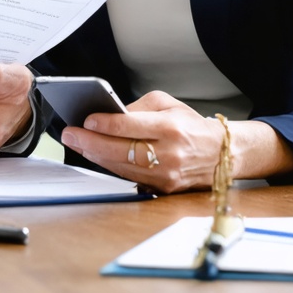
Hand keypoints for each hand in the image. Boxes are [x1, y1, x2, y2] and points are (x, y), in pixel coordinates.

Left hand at [59, 91, 223, 192]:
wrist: (222, 153)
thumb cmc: (191, 125)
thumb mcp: (167, 104)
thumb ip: (137, 107)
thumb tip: (108, 114)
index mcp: (171, 128)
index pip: (129, 126)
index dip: (104, 124)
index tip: (85, 119)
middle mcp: (169, 153)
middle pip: (120, 150)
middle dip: (90, 142)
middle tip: (70, 134)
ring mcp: (166, 174)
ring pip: (121, 167)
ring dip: (94, 155)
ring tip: (77, 143)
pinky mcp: (164, 188)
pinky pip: (129, 177)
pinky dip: (110, 166)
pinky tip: (95, 155)